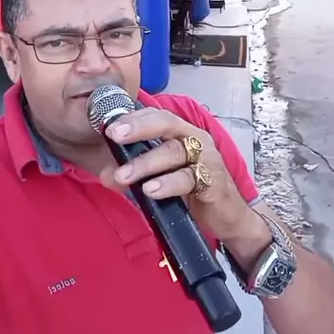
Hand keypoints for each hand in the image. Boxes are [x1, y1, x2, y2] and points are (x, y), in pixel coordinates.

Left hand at [101, 107, 258, 242]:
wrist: (228, 218)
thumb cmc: (192, 191)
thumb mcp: (160, 178)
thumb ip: (134, 173)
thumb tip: (105, 174)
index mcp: (182, 132)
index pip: (156, 115)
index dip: (133, 117)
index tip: (108, 125)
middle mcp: (195, 139)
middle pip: (166, 124)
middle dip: (138, 128)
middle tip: (114, 136)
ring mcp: (206, 158)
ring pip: (173, 152)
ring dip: (145, 164)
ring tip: (123, 176)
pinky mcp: (213, 181)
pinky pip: (188, 179)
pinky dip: (167, 183)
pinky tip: (151, 190)